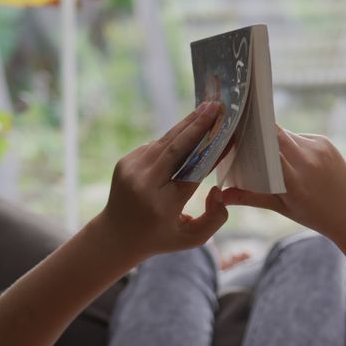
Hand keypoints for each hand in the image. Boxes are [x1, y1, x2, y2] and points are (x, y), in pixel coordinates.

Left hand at [97, 102, 228, 257]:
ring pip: (164, 142)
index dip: (213, 152)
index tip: (230, 136)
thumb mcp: (192, 238)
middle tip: (216, 107)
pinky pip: (154, 147)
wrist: (115, 236)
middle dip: (198, 125)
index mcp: (162, 205)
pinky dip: (171, 139)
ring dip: (186, 125)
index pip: (193, 173)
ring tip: (205, 109)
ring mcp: (131, 171)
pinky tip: (187, 128)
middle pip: (176, 149)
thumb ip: (214, 219)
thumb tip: (217, 190)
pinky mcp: (124, 163)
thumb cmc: (160, 238)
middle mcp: (144, 185)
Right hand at [220, 127, 345, 246]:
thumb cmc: (316, 215)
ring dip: (273, 139)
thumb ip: (251, 198)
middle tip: (239, 133)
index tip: (232, 134)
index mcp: (292, 179)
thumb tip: (221, 197)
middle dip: (257, 133)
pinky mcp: (325, 142)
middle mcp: (305, 160)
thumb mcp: (282, 207)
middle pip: (273, 134)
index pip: (265, 147)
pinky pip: (300, 137)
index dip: (249, 137)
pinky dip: (290, 144)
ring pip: (285, 134)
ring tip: (261, 148)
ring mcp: (317, 148)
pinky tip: (288, 156)